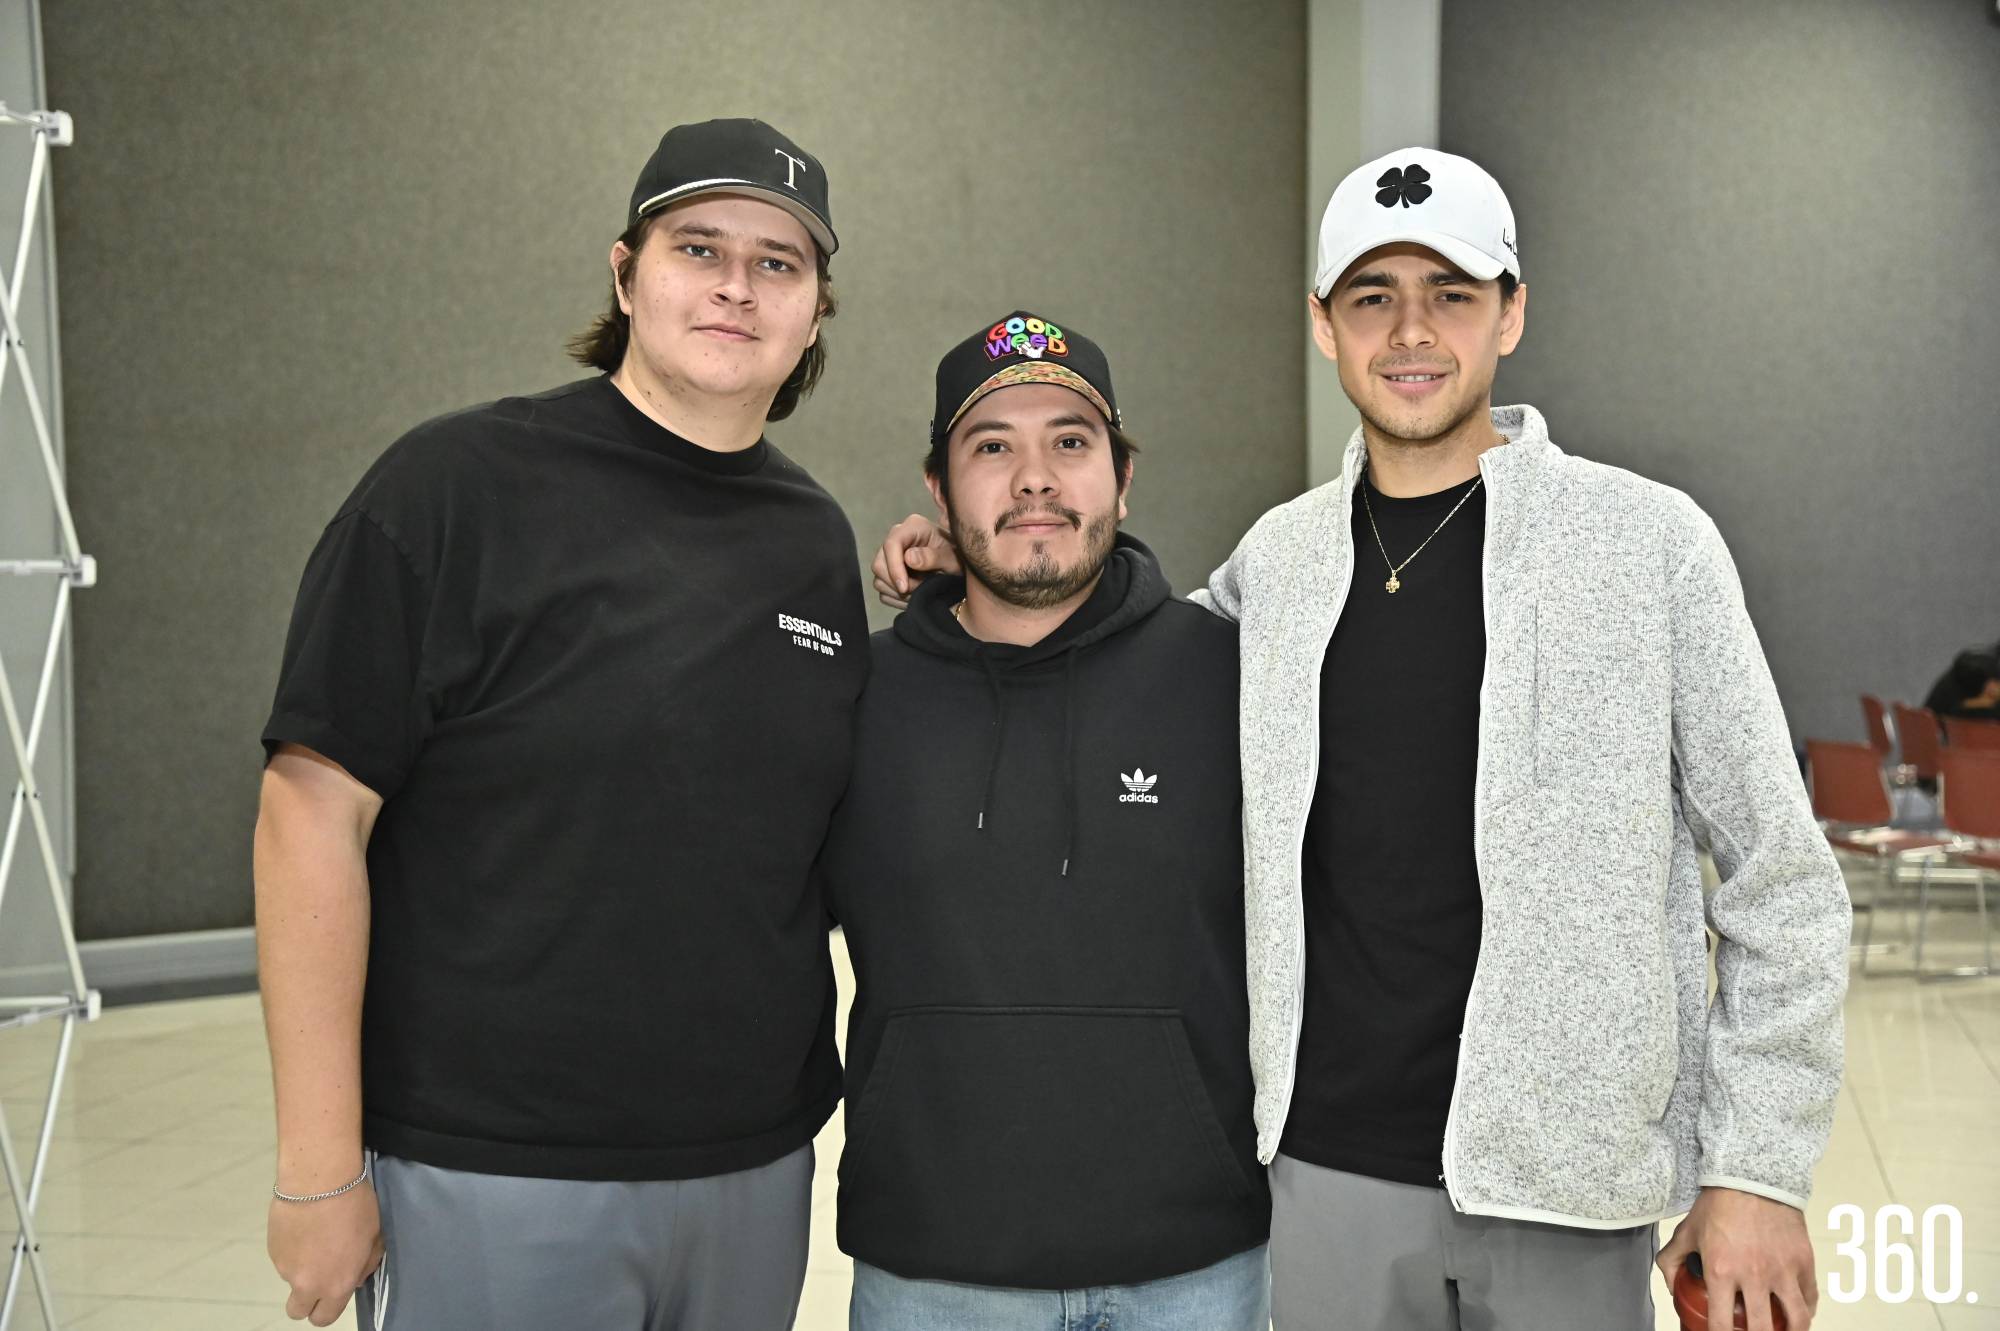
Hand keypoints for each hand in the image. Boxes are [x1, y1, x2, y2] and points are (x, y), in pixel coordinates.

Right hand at [269, 1181, 383, 1326]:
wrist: (319, 1180)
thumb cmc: (355, 1206)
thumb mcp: (374, 1237)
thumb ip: (364, 1265)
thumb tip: (354, 1277)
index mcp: (337, 1285)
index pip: (325, 1318)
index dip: (327, 1309)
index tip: (332, 1293)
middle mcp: (308, 1283)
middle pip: (297, 1311)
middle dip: (306, 1300)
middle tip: (317, 1275)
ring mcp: (286, 1267)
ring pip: (291, 1279)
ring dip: (301, 1267)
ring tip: (315, 1236)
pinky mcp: (272, 1249)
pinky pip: (283, 1257)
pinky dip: (291, 1248)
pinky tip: (303, 1225)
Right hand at [871, 513, 959, 607]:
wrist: (960, 568)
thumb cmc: (958, 558)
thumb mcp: (951, 558)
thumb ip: (933, 557)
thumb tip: (908, 558)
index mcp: (913, 528)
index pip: (891, 544)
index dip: (894, 567)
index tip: (904, 587)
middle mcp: (898, 539)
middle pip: (879, 564)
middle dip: (897, 582)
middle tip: (919, 589)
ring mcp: (891, 556)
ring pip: (878, 578)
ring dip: (897, 592)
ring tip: (919, 592)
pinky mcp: (889, 572)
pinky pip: (882, 590)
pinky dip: (896, 598)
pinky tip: (913, 597)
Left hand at [1657, 1187, 1814, 1330]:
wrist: (1752, 1177)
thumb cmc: (1719, 1204)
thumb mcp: (1686, 1232)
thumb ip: (1672, 1260)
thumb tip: (1672, 1284)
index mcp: (1722, 1271)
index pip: (1721, 1324)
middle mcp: (1754, 1276)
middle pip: (1762, 1330)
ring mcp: (1783, 1271)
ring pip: (1795, 1320)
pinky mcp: (1803, 1262)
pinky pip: (1810, 1297)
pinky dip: (1805, 1310)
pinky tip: (1797, 1313)